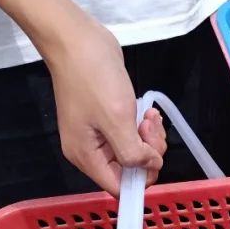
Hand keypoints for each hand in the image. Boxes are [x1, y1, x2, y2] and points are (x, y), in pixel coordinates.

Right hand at [43, 19, 166, 195]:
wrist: (76, 41)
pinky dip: (143, 125)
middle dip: (148, 152)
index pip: (118, 187)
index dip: (140, 179)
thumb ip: (133, 152)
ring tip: (149, 115)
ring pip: (134, 149)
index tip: (154, 157)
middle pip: (129, 169)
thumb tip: (149, 166)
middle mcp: (91, 150)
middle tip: (151, 128)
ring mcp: (99, 132)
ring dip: (149, 136)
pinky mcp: (108, 116)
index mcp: (86, 157)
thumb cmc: (94, 80)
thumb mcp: (117, 121)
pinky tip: (147, 110)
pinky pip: (131, 132)